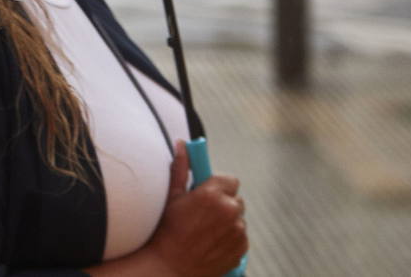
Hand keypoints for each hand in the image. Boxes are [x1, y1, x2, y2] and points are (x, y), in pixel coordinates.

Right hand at [144, 141, 247, 276]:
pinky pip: (240, 237)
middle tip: (205, 215)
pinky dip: (230, 238)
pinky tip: (212, 242)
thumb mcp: (172, 197)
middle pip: (236, 200)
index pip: (231, 180)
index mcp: (213, 194)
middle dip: (224, 204)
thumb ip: (181, 168)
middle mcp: (230, 211)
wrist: (171, 266)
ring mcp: (238, 232)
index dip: (219, 186)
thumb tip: (182, 145)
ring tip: (206, 232)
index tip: (209, 193)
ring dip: (227, 222)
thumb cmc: (168, 230)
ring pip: (238, 220)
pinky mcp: (241, 249)